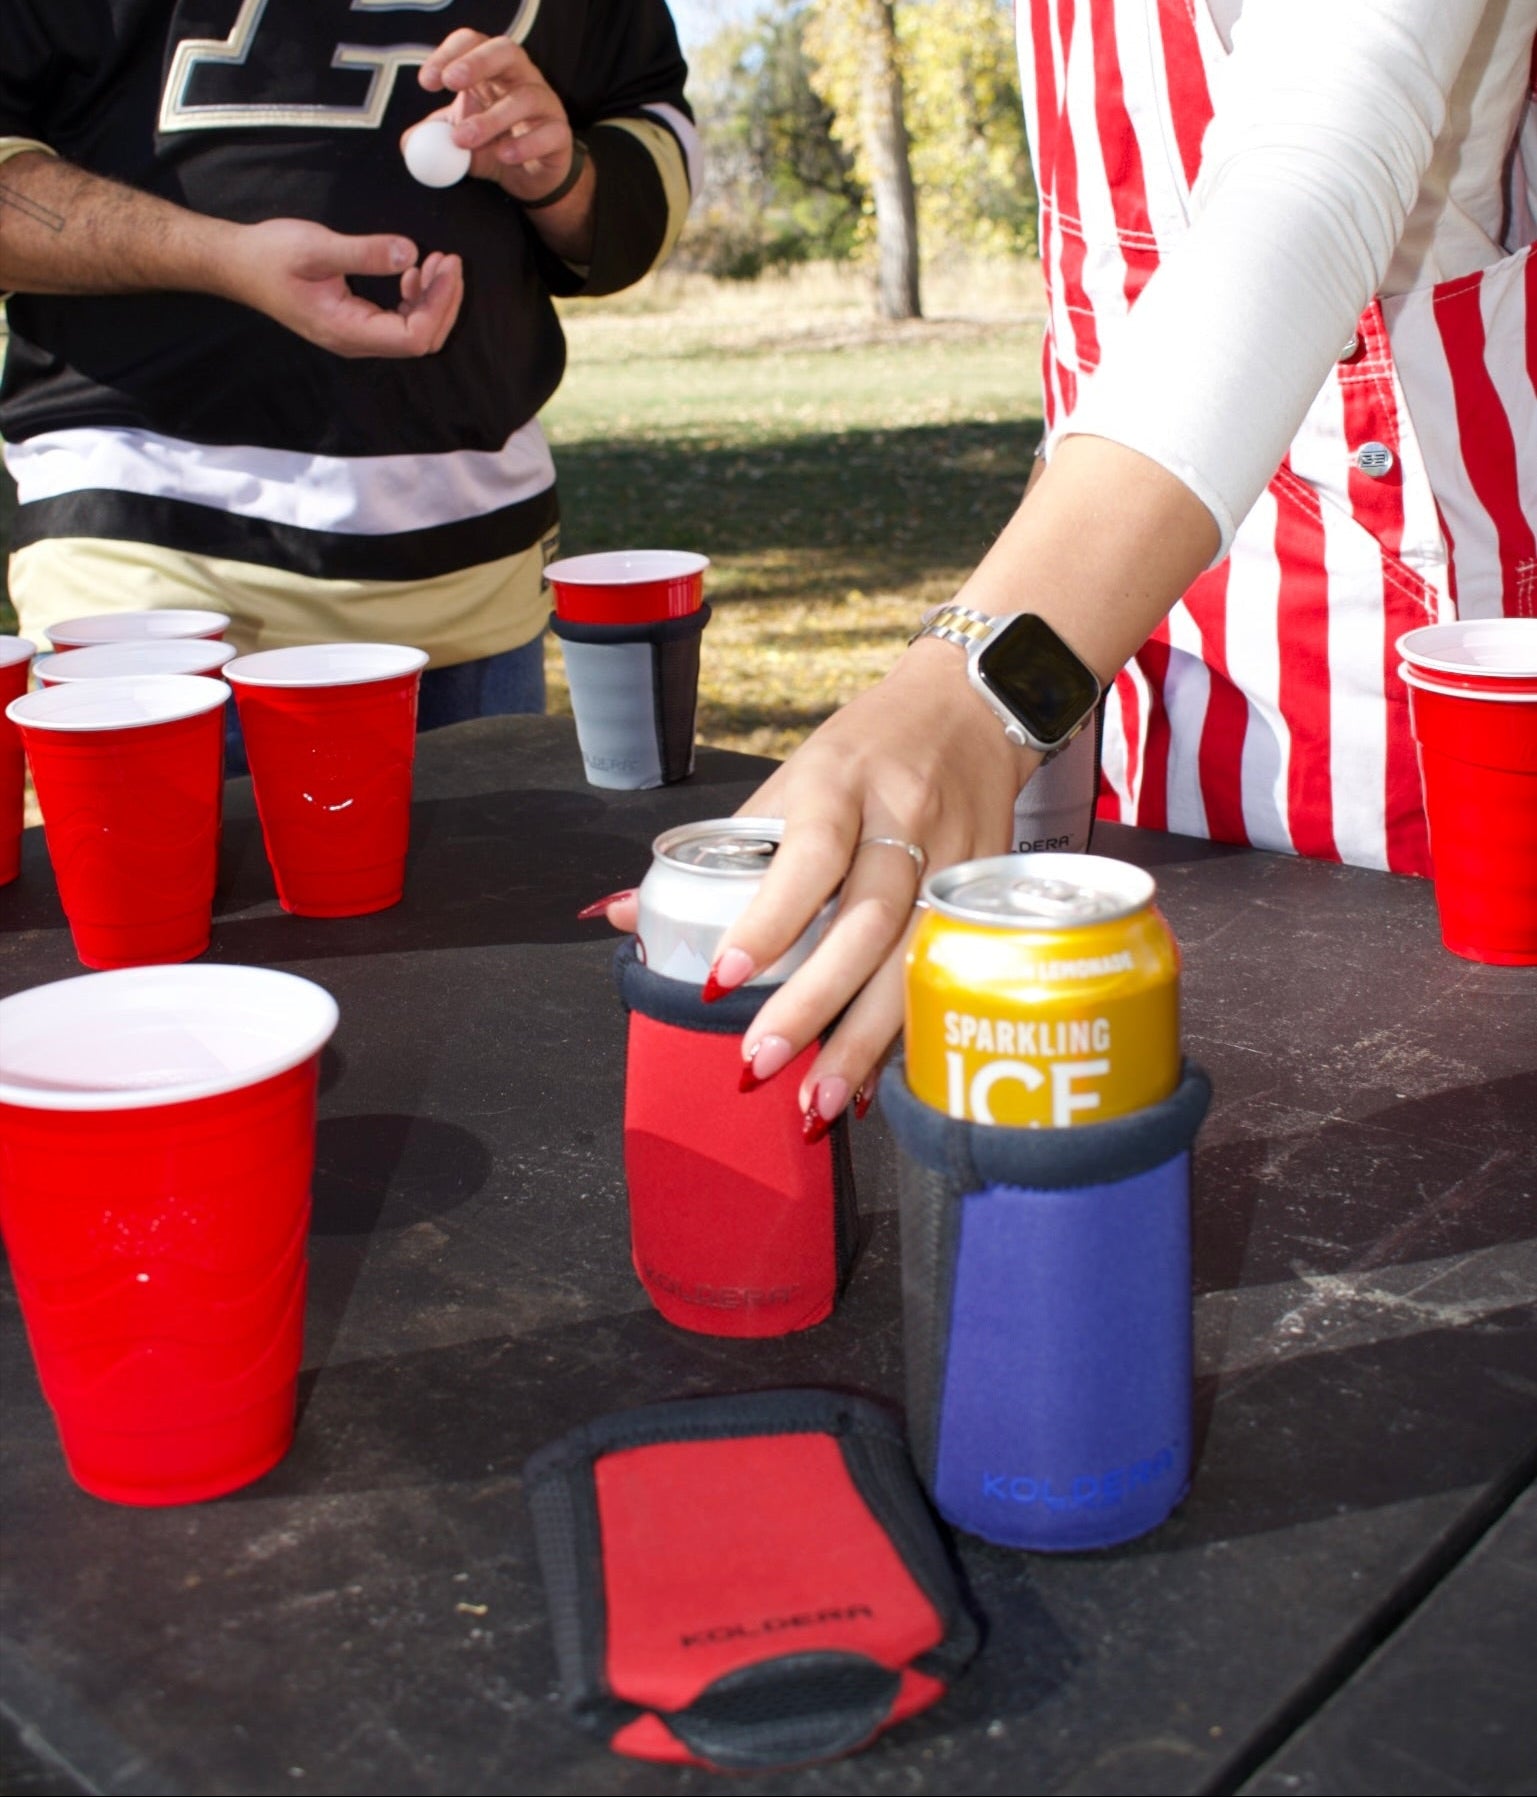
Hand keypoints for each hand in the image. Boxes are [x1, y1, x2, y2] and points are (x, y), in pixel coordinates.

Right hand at [225, 218, 462, 357]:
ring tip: (437, 261)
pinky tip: (414, 271)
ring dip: (432, 299)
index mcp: (348, 331)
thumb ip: (364, 252)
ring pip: (414, 331)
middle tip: (450, 260)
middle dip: (443, 301)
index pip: (414, 337)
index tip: (446, 266)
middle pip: (422, 339)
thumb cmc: (271, 255)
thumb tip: (409, 253)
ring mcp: (358, 334)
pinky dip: (415, 298)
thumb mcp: (317, 247)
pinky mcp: (357, 322)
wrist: (239, 264)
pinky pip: (399, 321)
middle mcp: (357, 341)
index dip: (439, 304)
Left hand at [414, 30, 578, 203]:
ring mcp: (545, 104)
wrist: (531, 178)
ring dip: (492, 118)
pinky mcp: (560, 135)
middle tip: (451, 83)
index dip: (448, 54)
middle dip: (477, 63)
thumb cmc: (494, 146)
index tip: (427, 82)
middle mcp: (521, 78)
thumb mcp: (458, 138)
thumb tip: (409, 144)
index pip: (472, 42)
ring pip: (525, 98)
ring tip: (464, 140)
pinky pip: (548, 133)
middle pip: (505, 52)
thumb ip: (433, 137)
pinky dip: (525, 144)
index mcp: (492, 69)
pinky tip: (503, 156)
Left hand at [597, 640, 1034, 1127]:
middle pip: (867, 922)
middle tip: (761, 1062)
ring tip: (818, 1101)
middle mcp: (905, 821)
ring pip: (914, 960)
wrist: (972, 710)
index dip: (769, 919)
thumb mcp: (789, 779)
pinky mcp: (990, 894)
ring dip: (864, 1039)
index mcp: (842, 783)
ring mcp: (957, 859)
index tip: (723, 978)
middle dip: (813, 1001)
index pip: (810, 854)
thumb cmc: (865, 752)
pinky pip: (947, 973)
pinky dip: (907, 1033)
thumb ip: (719, 852)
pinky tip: (876, 1083)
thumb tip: (617, 916)